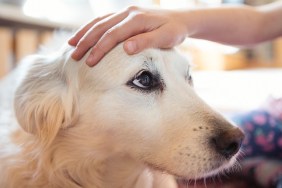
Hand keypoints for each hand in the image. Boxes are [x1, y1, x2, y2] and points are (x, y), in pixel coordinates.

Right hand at [68, 6, 187, 65]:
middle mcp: (128, 12)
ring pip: (100, 21)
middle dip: (86, 42)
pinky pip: (105, 20)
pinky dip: (93, 28)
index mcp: (137, 19)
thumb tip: (126, 48)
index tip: (89, 62)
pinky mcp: (125, 15)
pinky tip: (85, 35)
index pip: (113, 35)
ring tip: (71, 45)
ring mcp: (126, 12)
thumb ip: (147, 41)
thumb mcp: (166, 37)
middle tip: (74, 56)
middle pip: (102, 27)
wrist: (181, 19)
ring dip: (85, 33)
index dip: (100, 49)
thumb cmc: (175, 31)